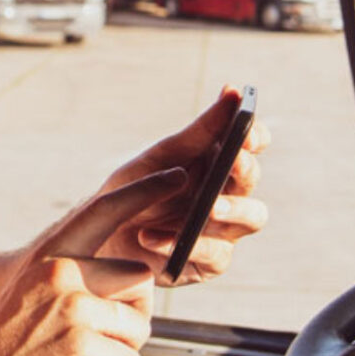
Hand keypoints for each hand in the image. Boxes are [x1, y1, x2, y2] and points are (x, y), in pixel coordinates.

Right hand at [0, 168, 187, 355]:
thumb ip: (77, 278)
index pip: (105, 210)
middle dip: (131, 315)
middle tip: (95, 339)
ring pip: (139, 324)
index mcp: (52, 256)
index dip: (145, 191)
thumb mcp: (37, 294)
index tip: (177, 176)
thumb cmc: (10, 350)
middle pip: (140, 280)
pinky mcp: (83, 343)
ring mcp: (73, 306)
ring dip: (121, 350)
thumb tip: (135, 280)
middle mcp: (62, 272)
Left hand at [96, 86, 269, 285]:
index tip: (246, 128)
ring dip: (231, 209)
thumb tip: (232, 91)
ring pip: (252, 218)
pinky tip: (151, 237)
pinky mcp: (207, 264)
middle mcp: (227, 196)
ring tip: (209, 207)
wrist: (100, 236)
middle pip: (252, 180)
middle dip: (244, 170)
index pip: (251, 145)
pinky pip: (211, 255)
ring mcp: (221, 231)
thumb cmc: (134, 190)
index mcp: (217, 164)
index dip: (255, 136)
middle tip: (233, 162)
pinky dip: (181, 243)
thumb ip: (200, 130)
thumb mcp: (161, 157)